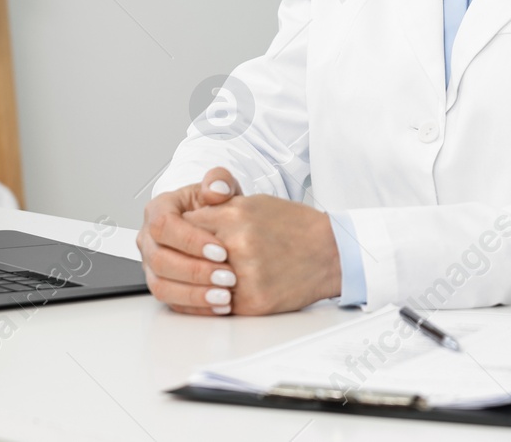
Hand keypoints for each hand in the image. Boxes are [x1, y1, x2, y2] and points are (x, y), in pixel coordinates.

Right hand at [137, 167, 243, 314]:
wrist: (214, 224)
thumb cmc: (214, 205)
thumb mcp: (221, 188)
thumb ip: (220, 181)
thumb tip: (215, 188)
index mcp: (158, 210)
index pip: (164, 225)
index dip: (190, 240)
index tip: (221, 250)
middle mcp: (148, 239)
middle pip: (160, 259)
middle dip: (196, 271)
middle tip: (228, 276)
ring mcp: (151, 265)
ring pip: (161, 285)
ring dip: (194, 294)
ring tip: (225, 295)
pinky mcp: (161, 284)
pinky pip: (171, 302)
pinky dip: (195, 306)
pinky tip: (218, 305)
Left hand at [185, 190, 342, 314]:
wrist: (329, 252)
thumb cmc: (293, 226)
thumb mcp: (255, 203)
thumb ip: (219, 209)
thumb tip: (188, 219)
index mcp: (235, 215)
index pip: (185, 225)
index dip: (181, 233)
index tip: (182, 238)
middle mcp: (237, 244)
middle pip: (187, 256)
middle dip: (184, 259)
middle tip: (184, 261)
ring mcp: (244, 276)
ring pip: (199, 284)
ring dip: (196, 283)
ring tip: (201, 278)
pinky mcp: (252, 302)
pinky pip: (216, 306)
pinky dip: (212, 302)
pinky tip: (217, 293)